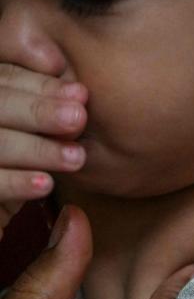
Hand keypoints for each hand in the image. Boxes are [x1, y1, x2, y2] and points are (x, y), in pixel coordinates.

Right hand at [0, 62, 88, 239]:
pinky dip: (13, 182)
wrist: (3, 241)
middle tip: (79, 118)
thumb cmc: (22, 172)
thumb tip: (52, 57)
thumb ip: (35, 93)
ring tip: (76, 157)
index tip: (80, 93)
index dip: (35, 82)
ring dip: (33, 148)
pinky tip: (45, 184)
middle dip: (35, 109)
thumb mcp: (34, 130)